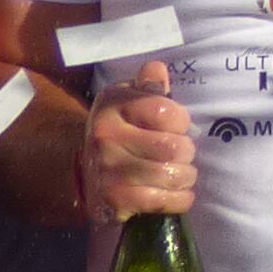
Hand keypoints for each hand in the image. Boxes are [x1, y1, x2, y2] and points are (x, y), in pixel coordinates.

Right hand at [87, 56, 197, 221]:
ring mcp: (109, 170)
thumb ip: (148, 86)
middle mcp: (106, 137)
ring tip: (183, 174)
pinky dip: (179, 199)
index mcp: (112, 105)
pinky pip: (160, 201)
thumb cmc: (120, 129)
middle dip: (187, 151)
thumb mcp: (128, 100)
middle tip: (183, 153)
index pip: (164, 111)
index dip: (181, 120)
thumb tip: (157, 69)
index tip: (178, 126)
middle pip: (172, 147)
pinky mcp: (114, 199)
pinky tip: (180, 194)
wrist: (85, 168)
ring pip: (169, 175)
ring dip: (186, 176)